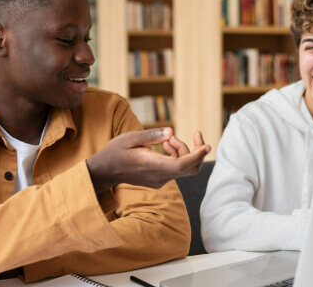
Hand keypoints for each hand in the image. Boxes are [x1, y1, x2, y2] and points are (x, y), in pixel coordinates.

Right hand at [86, 128, 210, 192]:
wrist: (105, 171)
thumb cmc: (115, 152)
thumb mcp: (130, 138)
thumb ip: (151, 135)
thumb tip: (171, 132)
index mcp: (152, 165)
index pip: (182, 165)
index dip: (197, 156)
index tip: (207, 145)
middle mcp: (159, 176)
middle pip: (190, 168)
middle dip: (196, 150)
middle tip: (195, 133)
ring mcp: (160, 180)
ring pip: (183, 167)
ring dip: (182, 150)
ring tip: (167, 140)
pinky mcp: (159, 180)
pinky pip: (176, 169)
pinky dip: (176, 156)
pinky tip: (165, 146)